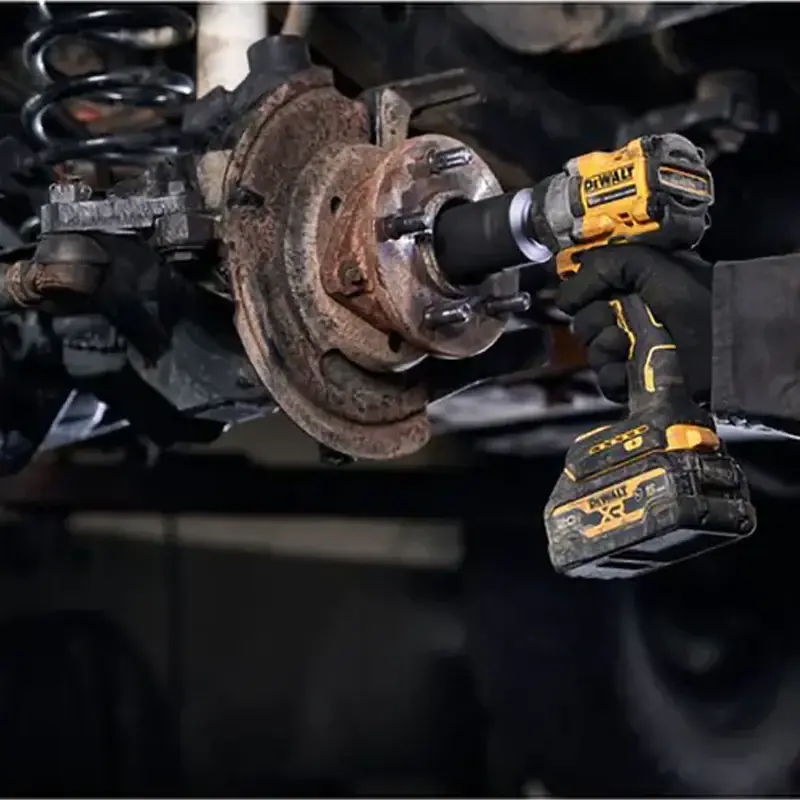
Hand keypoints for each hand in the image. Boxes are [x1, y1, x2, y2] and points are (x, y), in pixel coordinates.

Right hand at [554, 245, 712, 404]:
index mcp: (631, 286)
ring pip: (592, 353)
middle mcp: (630, 316)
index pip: (584, 290)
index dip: (580, 294)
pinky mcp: (636, 382)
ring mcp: (633, 351)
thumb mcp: (650, 263)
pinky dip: (612, 376)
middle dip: (592, 322)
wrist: (725, 346)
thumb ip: (603, 264)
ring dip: (602, 349)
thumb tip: (565, 294)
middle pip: (583, 322)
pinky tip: (627, 369)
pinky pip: (606, 380)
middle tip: (614, 321)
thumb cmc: (696, 299)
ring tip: (625, 345)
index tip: (588, 295)